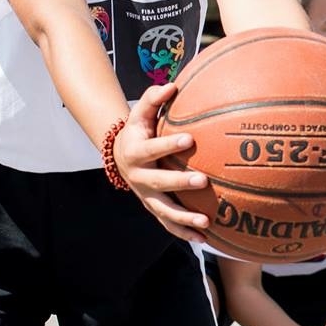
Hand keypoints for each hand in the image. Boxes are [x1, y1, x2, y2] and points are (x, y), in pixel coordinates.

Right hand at [114, 83, 210, 245]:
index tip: (189, 138)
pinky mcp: (153, 208)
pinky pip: (168, 224)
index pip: (153, 148)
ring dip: (184, 218)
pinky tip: (206, 240)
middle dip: (180, 183)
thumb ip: (153, 99)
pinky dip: (184, 233)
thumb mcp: (140, 113)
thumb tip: (172, 85)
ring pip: (163, 210)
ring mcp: (146, 196)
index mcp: (136, 152)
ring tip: (206, 223)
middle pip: (159, 182)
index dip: (169, 144)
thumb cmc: (138, 130)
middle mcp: (139, 177)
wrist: (119, 155)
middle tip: (203, 181)